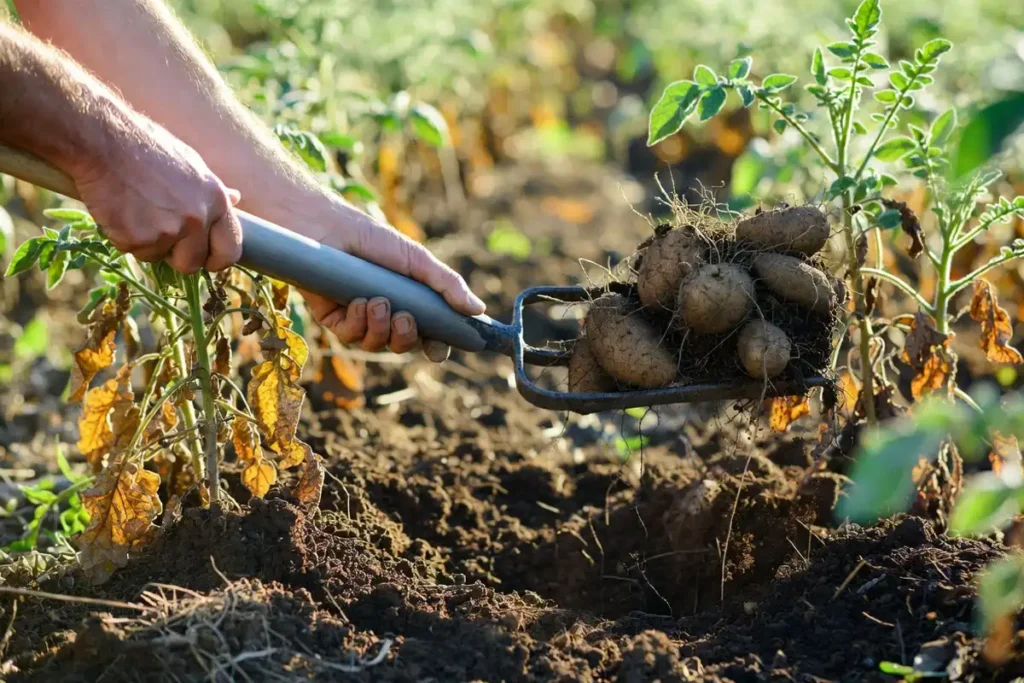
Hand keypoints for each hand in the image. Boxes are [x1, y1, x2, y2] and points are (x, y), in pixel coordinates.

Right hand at [73, 115, 242, 272]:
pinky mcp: (138, 238)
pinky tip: (120, 210)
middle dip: (177, 256)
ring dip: (147, 243)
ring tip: (136, 210)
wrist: (102, 142)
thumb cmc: (145, 147)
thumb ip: (212, 190)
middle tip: (159, 234)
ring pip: (159, 256)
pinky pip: (133, 250)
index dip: (216, 259)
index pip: (230, 249)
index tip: (207, 261)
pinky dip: (124, 236)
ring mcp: (169, 231)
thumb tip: (236, 198)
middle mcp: (197, 219)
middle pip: (193, 262)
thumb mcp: (190, 163)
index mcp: (216, 200)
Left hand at [295, 200, 484, 359]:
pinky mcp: (334, 320)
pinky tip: (357, 301)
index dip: (436, 346)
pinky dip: (358, 322)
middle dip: (407, 338)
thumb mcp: (416, 260)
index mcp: (409, 301)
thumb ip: (447, 285)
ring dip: (380, 328)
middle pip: (403, 345)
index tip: (440, 350)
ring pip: (377, 345)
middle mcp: (385, 314)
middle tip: (405, 318)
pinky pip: (351, 337)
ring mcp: (359, 318)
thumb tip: (478, 309)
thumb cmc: (372, 238)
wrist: (326, 228)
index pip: (428, 334)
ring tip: (377, 301)